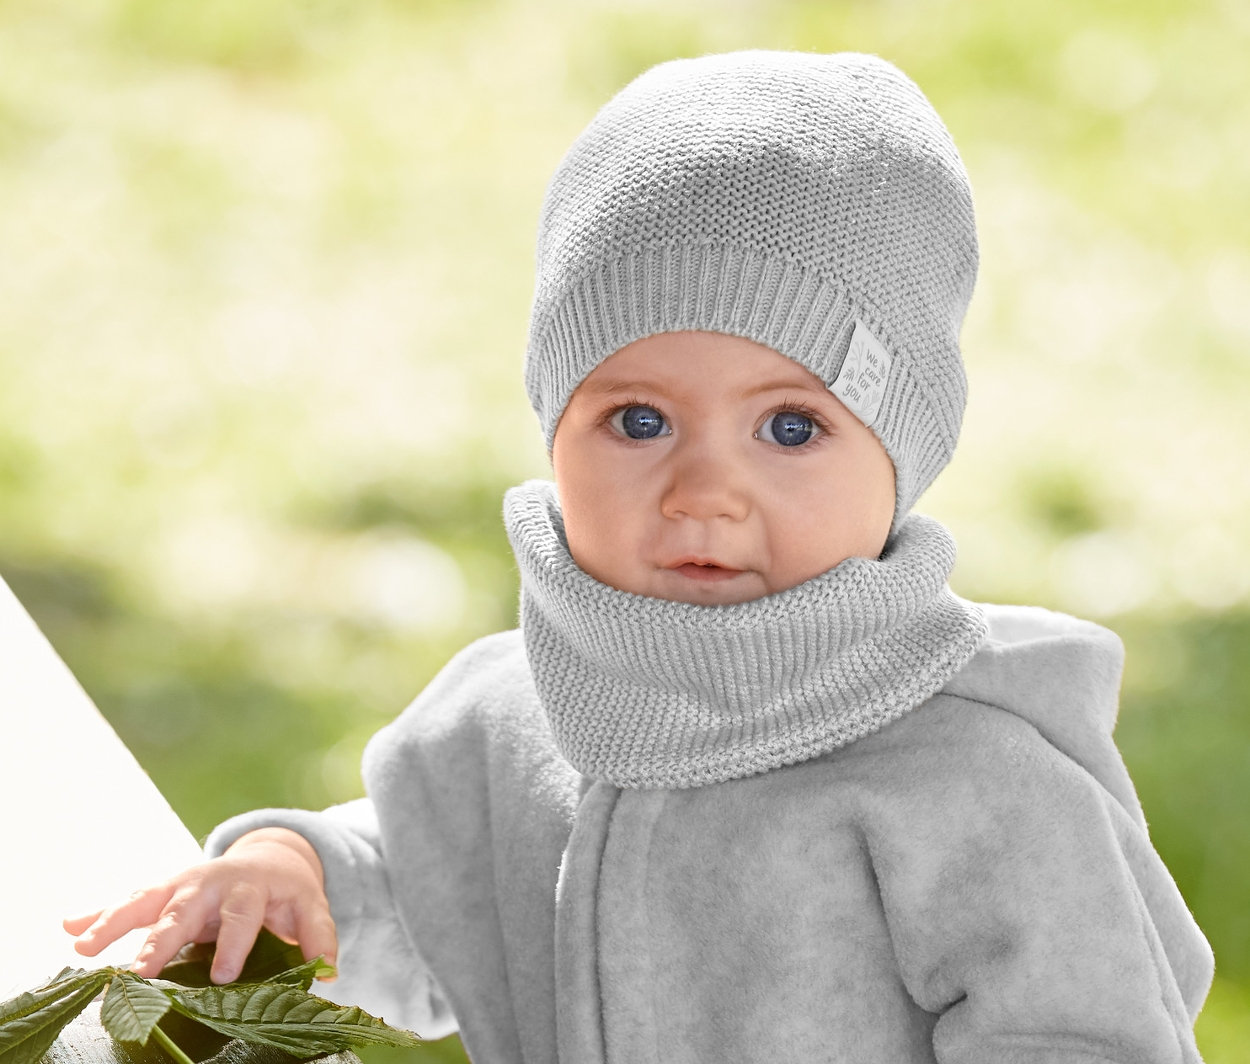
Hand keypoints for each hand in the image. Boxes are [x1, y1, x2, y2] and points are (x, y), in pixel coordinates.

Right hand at [63, 828, 337, 984]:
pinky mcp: (161, 893)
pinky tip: (69, 928)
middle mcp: (211, 882)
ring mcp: (181, 885)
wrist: (268, 857)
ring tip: (84, 946)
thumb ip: (318, 936)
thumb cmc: (286, 892)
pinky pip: (127, 904)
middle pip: (184, 909)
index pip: (243, 914)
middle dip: (161, 938)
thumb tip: (330, 972)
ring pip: (145, 901)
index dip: (235, 941)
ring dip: (114, 922)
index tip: (223, 974)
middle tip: (140, 970)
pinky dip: (97, 914)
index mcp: (250, 886)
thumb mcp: (309, 907)